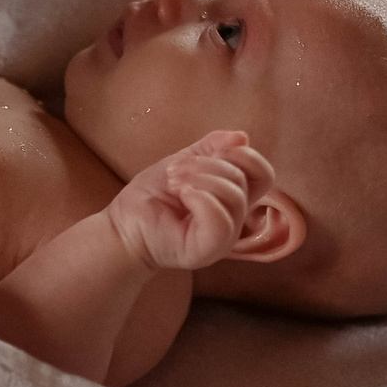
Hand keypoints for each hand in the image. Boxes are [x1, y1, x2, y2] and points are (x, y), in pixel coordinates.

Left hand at [106, 130, 275, 272]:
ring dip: (200, 178)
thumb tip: (241, 136)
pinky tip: (181, 194)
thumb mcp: (185, 161)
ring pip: (235, 198)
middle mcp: (235, 220)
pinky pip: (221, 221)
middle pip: (245, 181)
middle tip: (175, 170)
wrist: (123, 225)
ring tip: (173, 181)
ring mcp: (224, 238)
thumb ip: (213, 147)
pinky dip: (201, 198)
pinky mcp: (209, 250)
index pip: (263, 174)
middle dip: (208, 164)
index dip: (244, 155)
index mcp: (234, 199)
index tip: (213, 151)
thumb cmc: (153, 196)